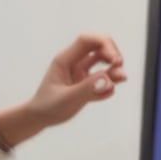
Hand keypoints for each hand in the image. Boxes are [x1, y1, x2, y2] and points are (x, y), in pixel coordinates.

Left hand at [0, 34, 125, 147]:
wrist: (38, 119)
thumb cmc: (47, 107)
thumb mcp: (67, 99)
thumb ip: (87, 89)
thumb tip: (108, 79)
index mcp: (65, 60)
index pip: (86, 40)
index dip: (104, 44)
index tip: (115, 59)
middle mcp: (74, 62)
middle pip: (98, 46)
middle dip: (112, 53)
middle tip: (119, 67)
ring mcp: (80, 73)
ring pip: (102, 61)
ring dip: (114, 68)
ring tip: (121, 78)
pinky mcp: (86, 84)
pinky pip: (102, 78)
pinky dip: (109, 83)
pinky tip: (109, 92)